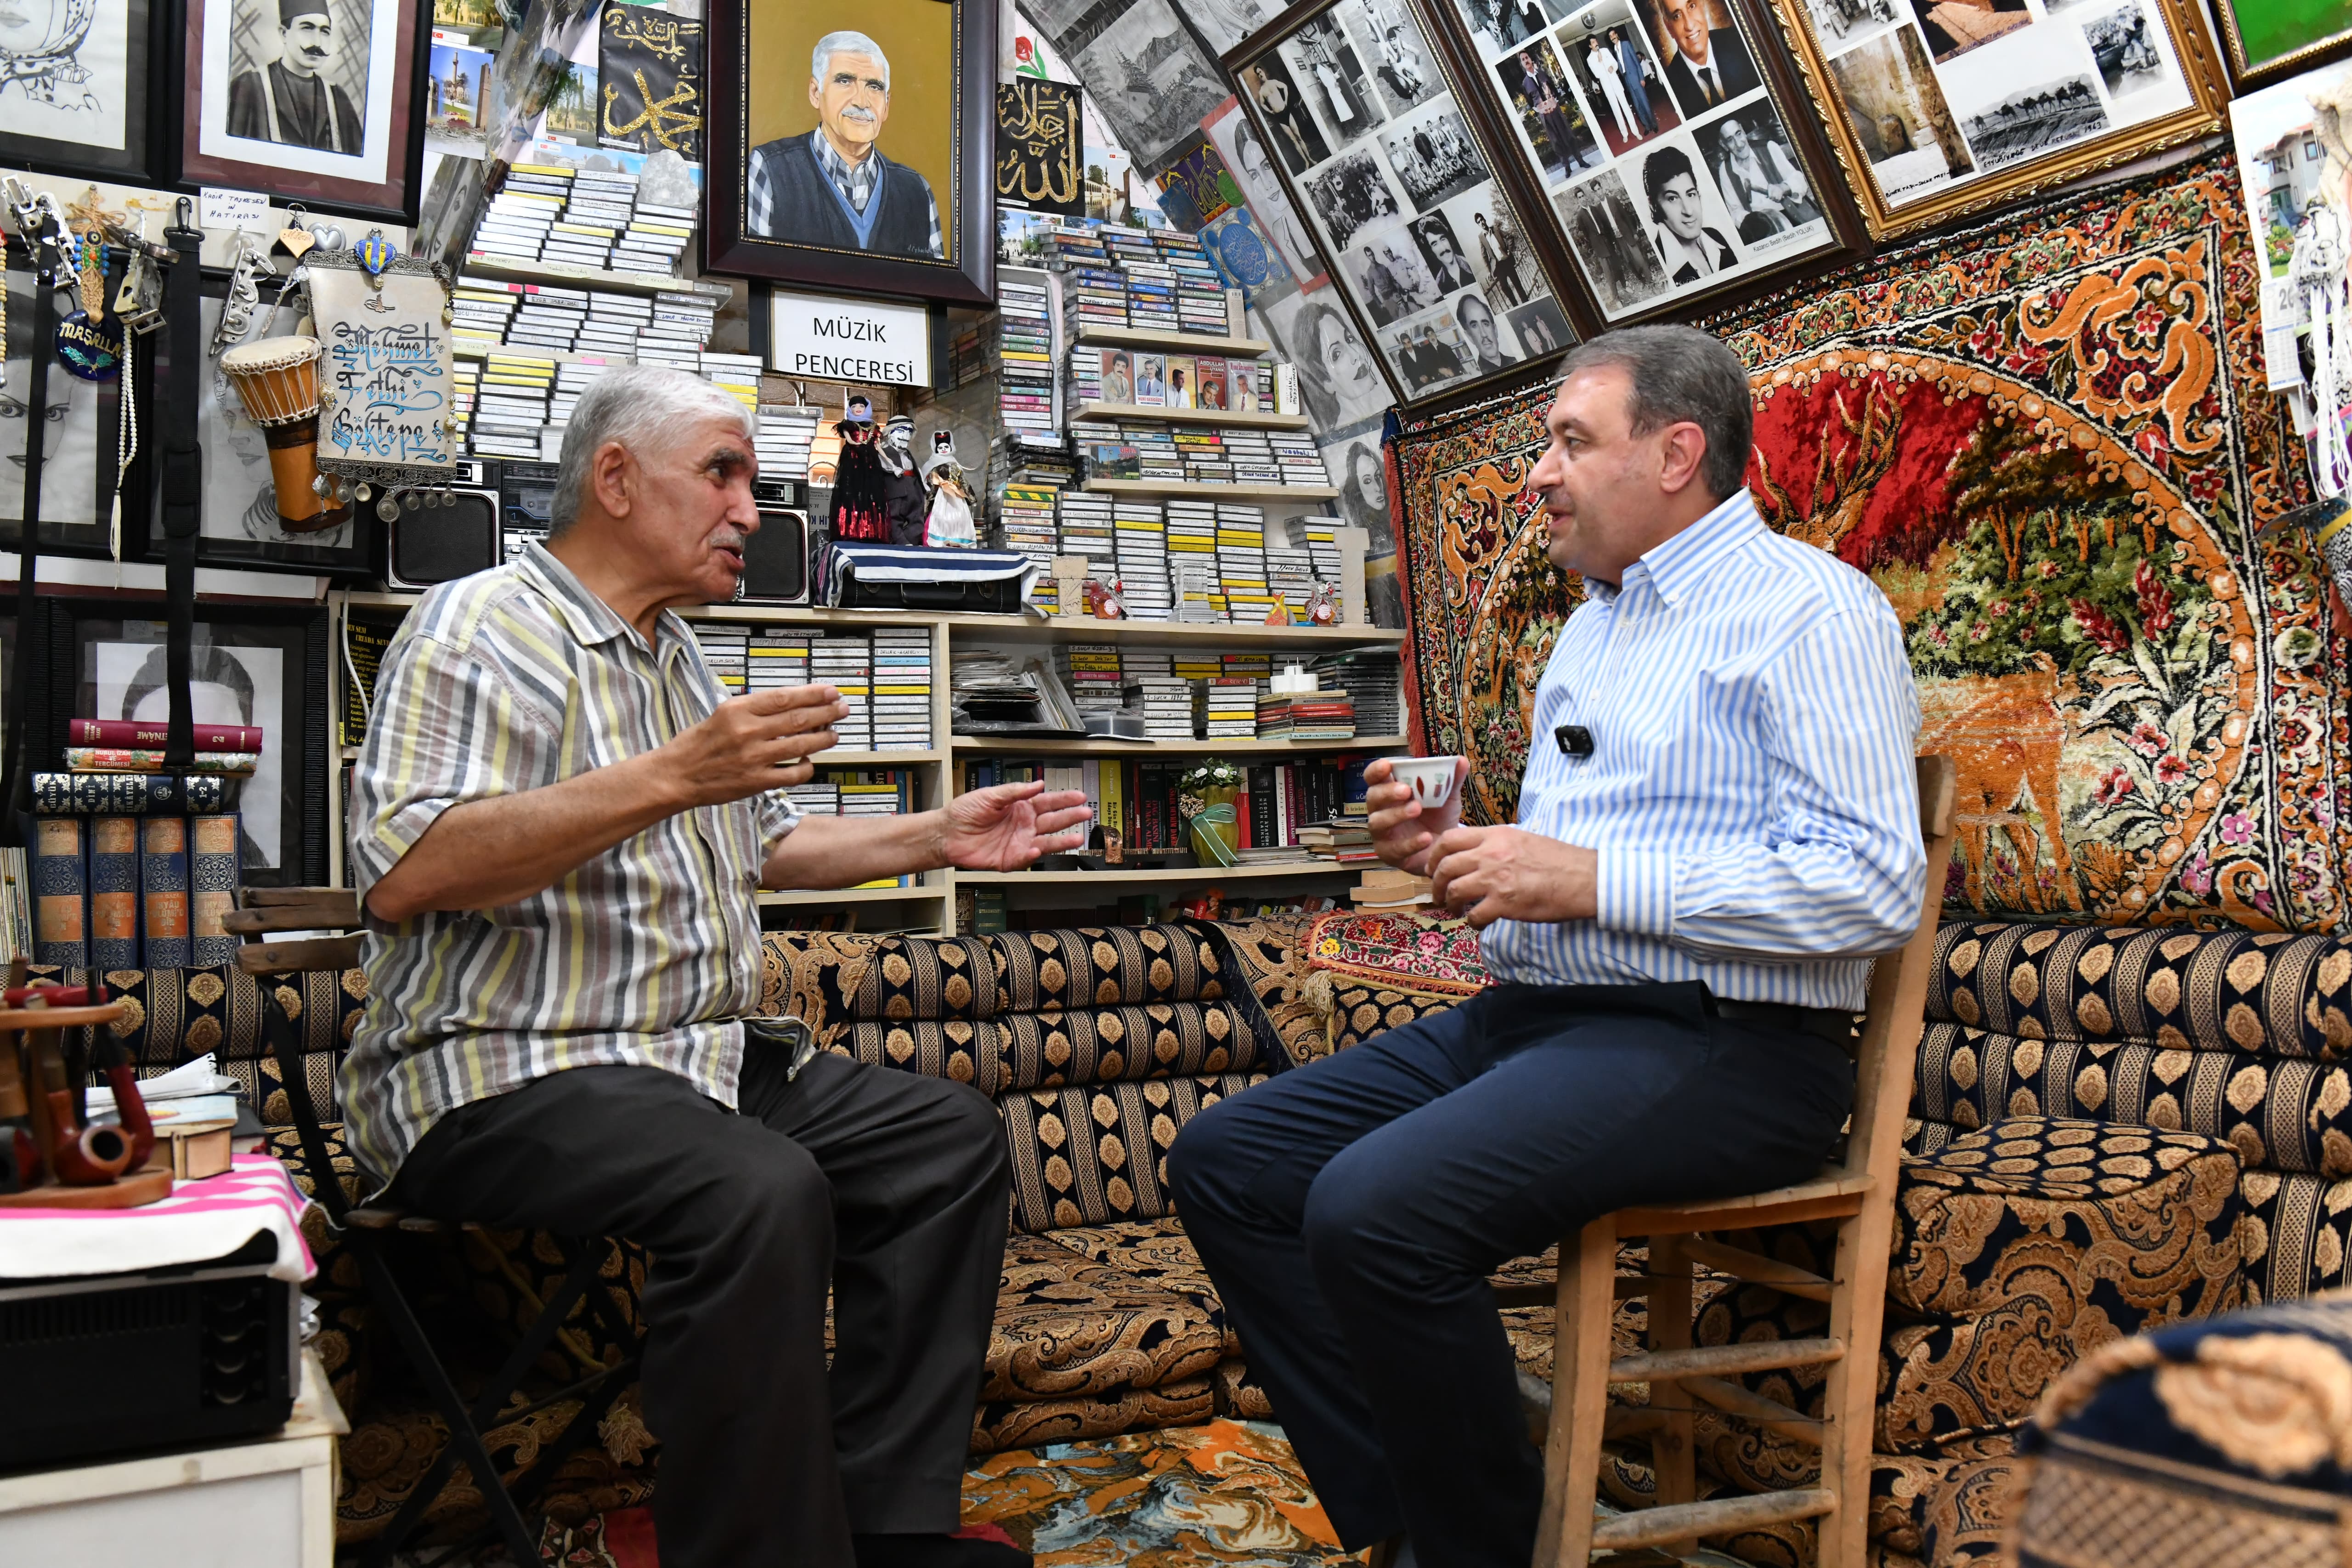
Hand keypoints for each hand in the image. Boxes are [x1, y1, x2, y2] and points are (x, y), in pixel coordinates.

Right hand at [662, 684, 844, 807]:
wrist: (676, 775)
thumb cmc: (697, 744)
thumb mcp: (721, 713)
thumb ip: (754, 709)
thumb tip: (790, 703)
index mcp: (738, 710)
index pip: (785, 698)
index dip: (812, 694)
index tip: (830, 691)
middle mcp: (748, 732)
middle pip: (798, 719)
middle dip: (826, 713)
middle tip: (842, 709)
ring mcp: (754, 758)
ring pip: (801, 745)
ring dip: (823, 738)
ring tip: (834, 733)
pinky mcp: (757, 781)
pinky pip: (793, 773)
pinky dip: (806, 766)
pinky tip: (810, 761)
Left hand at [943, 781, 1092, 870]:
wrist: (947, 833)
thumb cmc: (965, 811)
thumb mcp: (990, 795)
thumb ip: (1015, 791)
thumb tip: (1038, 784)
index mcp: (1021, 808)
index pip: (1048, 802)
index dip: (1064, 800)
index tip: (1080, 796)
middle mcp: (1024, 826)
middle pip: (1052, 821)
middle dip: (1070, 817)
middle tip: (1086, 813)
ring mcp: (1018, 843)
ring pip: (1045, 842)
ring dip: (1062, 841)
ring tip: (1077, 838)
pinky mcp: (1008, 859)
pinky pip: (1024, 858)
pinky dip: (1031, 855)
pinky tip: (1037, 850)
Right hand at [1364, 755, 1468, 874]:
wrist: (1446, 848)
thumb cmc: (1438, 817)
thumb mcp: (1446, 798)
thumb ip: (1451, 780)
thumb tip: (1461, 760)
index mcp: (1389, 791)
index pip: (1373, 778)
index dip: (1376, 770)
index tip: (1387, 765)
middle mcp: (1380, 810)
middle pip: (1373, 797)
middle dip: (1387, 792)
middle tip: (1406, 790)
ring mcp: (1382, 833)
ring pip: (1378, 822)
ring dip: (1396, 814)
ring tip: (1417, 809)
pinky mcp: (1389, 854)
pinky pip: (1394, 849)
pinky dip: (1410, 843)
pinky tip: (1426, 837)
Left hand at [1426, 825, 1596, 928]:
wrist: (1583, 878)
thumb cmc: (1558, 860)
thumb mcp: (1522, 839)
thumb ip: (1497, 844)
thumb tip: (1476, 853)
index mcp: (1495, 836)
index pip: (1449, 838)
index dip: (1434, 854)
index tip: (1433, 867)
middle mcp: (1490, 854)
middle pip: (1446, 866)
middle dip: (1436, 883)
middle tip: (1439, 894)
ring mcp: (1496, 879)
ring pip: (1454, 891)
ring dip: (1450, 903)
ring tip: (1455, 909)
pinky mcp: (1504, 903)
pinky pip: (1475, 915)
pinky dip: (1472, 922)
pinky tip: (1479, 923)